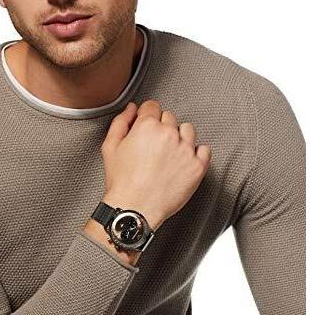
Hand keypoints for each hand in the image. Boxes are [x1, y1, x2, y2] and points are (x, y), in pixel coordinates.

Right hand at [101, 100, 211, 230]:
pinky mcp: (198, 166)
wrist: (135, 208)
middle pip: (170, 117)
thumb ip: (120, 122)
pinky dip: (197, 153)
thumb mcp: (110, 147)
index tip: (147, 125)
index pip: (153, 106)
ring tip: (169, 154)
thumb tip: (131, 109)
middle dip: (162, 127)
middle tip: (154, 145)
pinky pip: (205, 150)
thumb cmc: (122, 181)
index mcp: (147, 126)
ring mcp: (185, 150)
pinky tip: (183, 161)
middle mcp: (169, 134)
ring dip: (180, 137)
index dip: (147, 115)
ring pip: (188, 130)